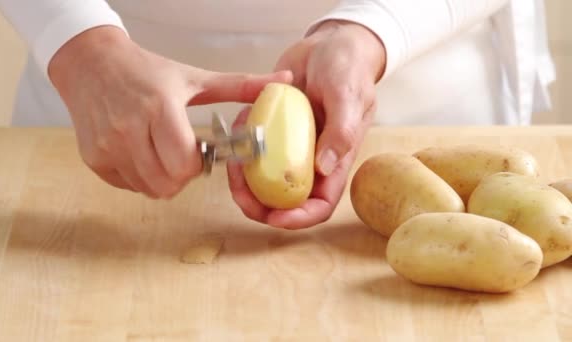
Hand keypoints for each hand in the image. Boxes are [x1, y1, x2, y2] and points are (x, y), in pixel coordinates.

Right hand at [49, 26, 291, 198]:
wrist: (91, 63)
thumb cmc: (146, 70)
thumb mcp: (195, 77)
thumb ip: (241, 85)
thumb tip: (284, 81)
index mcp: (159, 108)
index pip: (184, 165)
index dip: (197, 165)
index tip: (198, 151)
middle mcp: (128, 130)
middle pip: (167, 184)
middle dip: (182, 177)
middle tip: (182, 156)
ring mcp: (107, 147)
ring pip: (148, 189)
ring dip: (162, 180)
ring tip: (162, 154)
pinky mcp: (93, 158)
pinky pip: (127, 186)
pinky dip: (140, 178)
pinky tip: (142, 154)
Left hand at [227, 20, 385, 228]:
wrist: (329, 44)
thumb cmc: (348, 68)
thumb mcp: (349, 95)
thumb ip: (342, 131)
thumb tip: (325, 168)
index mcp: (334, 160)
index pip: (320, 203)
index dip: (299, 218)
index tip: (275, 218)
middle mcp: (310, 160)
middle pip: (285, 199)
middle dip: (260, 204)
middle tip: (238, 192)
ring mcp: (289, 147)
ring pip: (262, 179)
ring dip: (243, 178)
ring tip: (231, 162)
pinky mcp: (272, 131)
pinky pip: (251, 148)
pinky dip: (240, 144)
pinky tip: (238, 124)